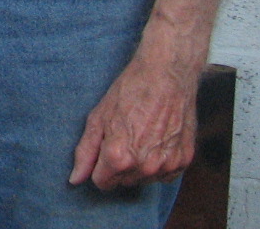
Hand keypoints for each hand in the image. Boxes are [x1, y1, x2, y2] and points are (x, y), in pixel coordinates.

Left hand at [69, 50, 197, 188]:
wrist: (166, 76)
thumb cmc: (129, 93)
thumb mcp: (97, 118)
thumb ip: (85, 152)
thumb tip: (75, 180)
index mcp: (119, 157)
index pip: (102, 183)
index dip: (99, 166)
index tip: (103, 149)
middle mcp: (144, 167)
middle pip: (123, 182)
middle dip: (118, 165)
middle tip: (122, 137)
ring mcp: (167, 165)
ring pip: (144, 179)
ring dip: (139, 165)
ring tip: (140, 136)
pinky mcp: (184, 161)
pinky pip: (164, 175)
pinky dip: (158, 163)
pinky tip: (155, 140)